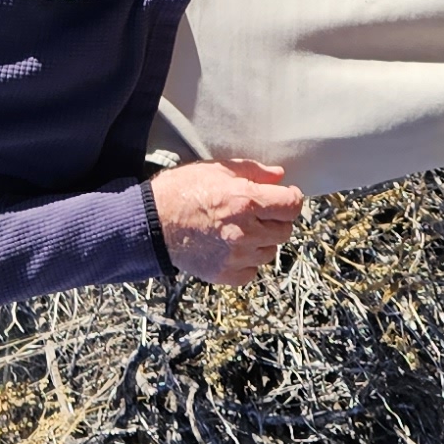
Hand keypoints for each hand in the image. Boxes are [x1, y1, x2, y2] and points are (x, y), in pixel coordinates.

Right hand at [151, 160, 304, 285]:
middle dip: (276, 220)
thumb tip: (279, 177)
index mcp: (245, 201)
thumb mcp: (216, 169)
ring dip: (262, 241)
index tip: (284, 197)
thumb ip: (253, 171)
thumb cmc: (181, 191)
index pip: (291, 205)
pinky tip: (232, 247)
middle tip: (260, 213)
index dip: (291, 199)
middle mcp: (245, 231)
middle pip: (285, 230)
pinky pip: (252, 271)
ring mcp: (236, 256)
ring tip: (241, 230)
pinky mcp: (225, 273)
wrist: (151, 222)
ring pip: (270, 251)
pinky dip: (247, 261)